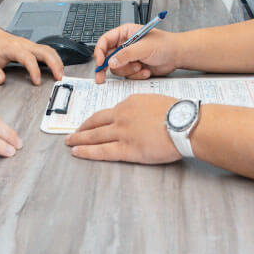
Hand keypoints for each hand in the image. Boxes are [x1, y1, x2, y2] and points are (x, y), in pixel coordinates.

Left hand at [0, 24, 63, 84]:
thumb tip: (1, 80)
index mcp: (13, 47)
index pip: (28, 58)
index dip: (34, 70)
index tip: (37, 81)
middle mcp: (24, 44)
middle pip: (44, 51)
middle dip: (54, 63)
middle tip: (59, 77)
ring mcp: (29, 44)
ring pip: (48, 49)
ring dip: (57, 61)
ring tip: (61, 74)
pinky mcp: (32, 46)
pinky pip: (47, 50)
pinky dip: (54, 58)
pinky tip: (57, 66)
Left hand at [65, 94, 179, 162]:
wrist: (184, 123)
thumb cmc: (176, 112)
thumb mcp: (154, 101)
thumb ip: (140, 108)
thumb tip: (135, 115)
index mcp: (129, 102)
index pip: (108, 112)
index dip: (96, 119)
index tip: (91, 123)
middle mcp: (122, 116)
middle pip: (96, 122)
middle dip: (82, 128)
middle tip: (71, 133)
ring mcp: (122, 132)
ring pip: (95, 136)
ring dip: (80, 139)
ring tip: (69, 142)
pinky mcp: (127, 149)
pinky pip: (102, 151)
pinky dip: (87, 151)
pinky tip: (77, 152)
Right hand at [93, 23, 179, 83]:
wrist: (177, 56)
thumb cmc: (164, 44)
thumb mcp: (144, 47)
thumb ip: (126, 54)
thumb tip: (111, 62)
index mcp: (125, 33)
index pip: (105, 41)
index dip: (99, 51)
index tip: (99, 62)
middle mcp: (124, 44)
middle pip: (107, 57)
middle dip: (106, 67)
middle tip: (100, 78)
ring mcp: (129, 57)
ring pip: (117, 68)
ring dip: (128, 70)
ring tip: (140, 66)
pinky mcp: (134, 67)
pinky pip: (127, 75)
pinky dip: (136, 75)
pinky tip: (146, 71)